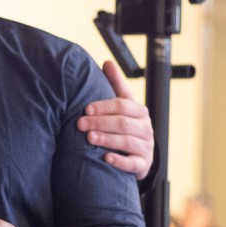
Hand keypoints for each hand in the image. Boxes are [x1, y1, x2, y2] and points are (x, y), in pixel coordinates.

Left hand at [79, 59, 153, 177]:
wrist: (140, 154)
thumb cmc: (127, 126)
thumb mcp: (124, 105)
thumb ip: (116, 85)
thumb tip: (107, 62)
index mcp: (139, 111)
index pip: (123, 105)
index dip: (104, 106)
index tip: (86, 108)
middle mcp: (145, 128)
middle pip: (123, 123)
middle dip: (100, 122)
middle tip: (80, 124)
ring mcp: (146, 147)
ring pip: (127, 142)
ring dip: (107, 139)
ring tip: (89, 138)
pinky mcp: (143, 164)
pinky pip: (133, 163)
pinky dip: (119, 161)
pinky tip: (105, 158)